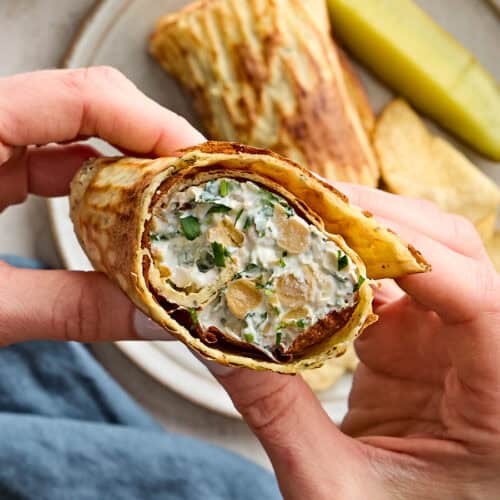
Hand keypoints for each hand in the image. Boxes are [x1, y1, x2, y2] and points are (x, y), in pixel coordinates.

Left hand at [0, 68, 203, 345]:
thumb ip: (70, 309)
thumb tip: (158, 318)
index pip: (75, 97)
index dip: (149, 124)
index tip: (197, 167)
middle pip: (84, 105)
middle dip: (149, 143)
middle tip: (195, 188)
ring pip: (72, 135)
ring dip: (127, 168)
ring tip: (169, 204)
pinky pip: (52, 164)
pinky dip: (93, 188)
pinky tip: (120, 217)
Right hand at [209, 186, 499, 498]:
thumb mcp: (331, 488)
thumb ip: (276, 414)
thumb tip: (212, 338)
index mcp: (499, 406)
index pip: (482, 301)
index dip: (417, 252)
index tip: (341, 225)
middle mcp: (487, 357)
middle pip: (455, 255)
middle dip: (384, 219)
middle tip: (310, 202)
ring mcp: (450, 342)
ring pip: (425, 253)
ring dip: (367, 231)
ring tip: (305, 216)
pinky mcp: (418, 339)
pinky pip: (392, 280)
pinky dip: (350, 261)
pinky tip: (308, 258)